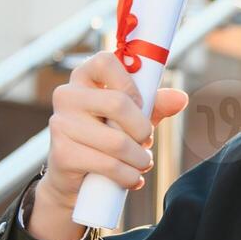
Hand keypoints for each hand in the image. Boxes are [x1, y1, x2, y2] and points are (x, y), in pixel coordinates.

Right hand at [31, 50, 188, 239]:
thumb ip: (155, 105)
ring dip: (139, 158)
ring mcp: (60, 124)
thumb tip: (180, 98)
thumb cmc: (107, 139)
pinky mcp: (61, 154)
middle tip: (146, 141)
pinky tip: (131, 178)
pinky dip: (128, 176)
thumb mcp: (133, 118)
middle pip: (118, 103)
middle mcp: (66, 95)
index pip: (105, 61)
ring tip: (141, 163)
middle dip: (142, 129)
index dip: (130, 84)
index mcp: (83, 78)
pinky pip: (108, 165)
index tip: (141, 104)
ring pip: (117, 141)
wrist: (74, 178)